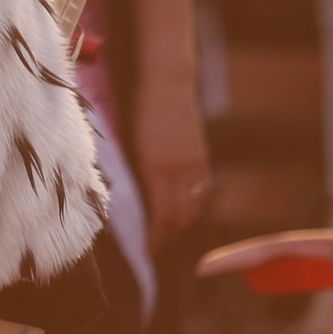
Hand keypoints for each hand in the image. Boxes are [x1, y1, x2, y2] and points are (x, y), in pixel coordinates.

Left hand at [132, 81, 212, 248]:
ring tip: (166, 232)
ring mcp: (195, 164)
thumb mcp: (130, 145)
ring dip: (182, 223)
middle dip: (168, 236)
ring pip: (194, 207)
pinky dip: (193, 206)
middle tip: (154, 246)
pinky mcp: (203, 158)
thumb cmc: (138, 110)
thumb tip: (133, 205)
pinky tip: (182, 209)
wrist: (167, 82)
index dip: (156, 239)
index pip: (162, 217)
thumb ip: (136, 176)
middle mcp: (180, 170)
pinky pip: (202, 192)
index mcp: (157, 168)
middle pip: (180, 217)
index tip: (147, 252)